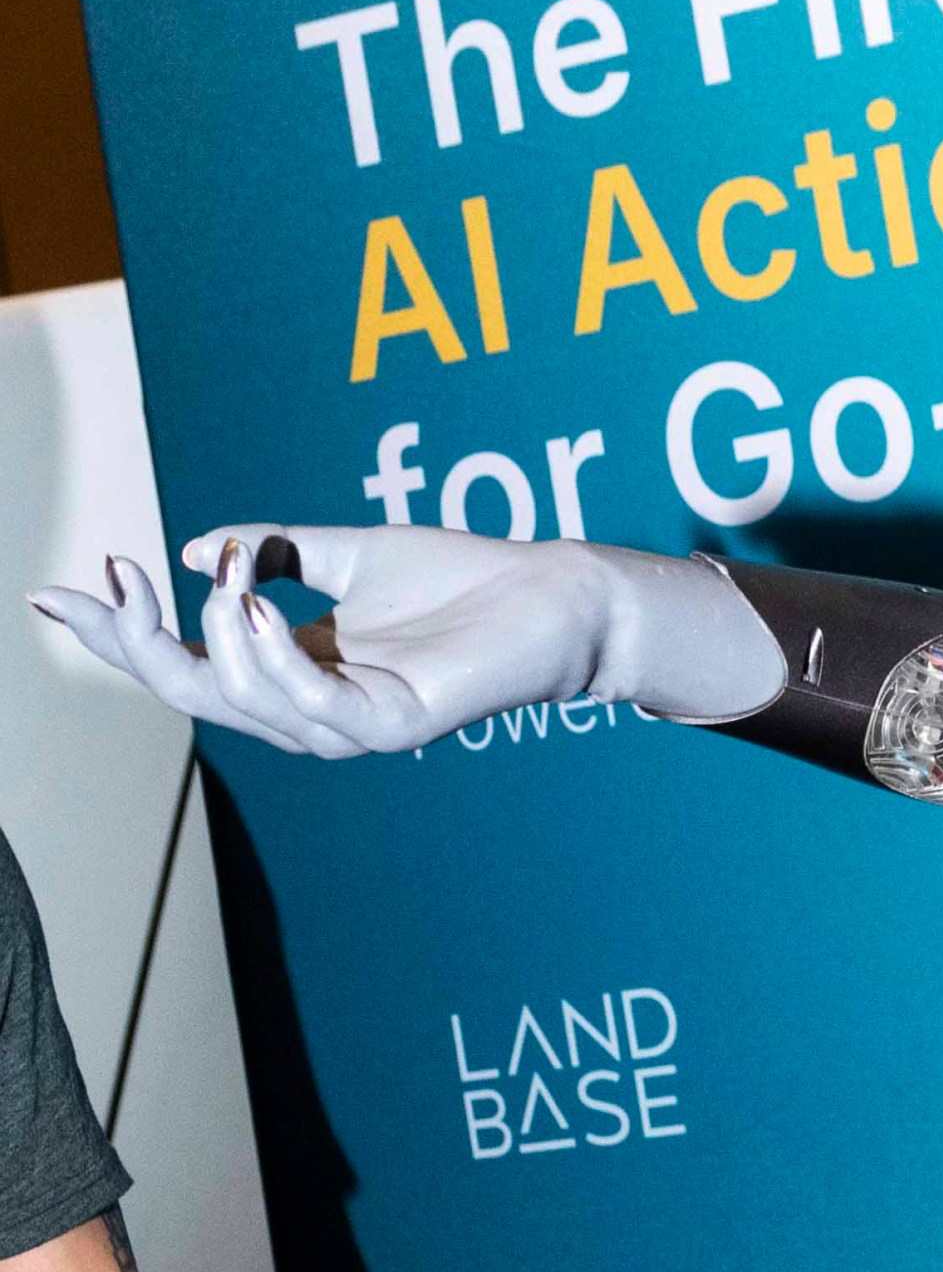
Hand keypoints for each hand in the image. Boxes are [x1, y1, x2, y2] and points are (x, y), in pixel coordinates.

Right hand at [28, 526, 776, 749]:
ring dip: (217, 634)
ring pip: (244, 702)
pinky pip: (313, 707)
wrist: (556, 592)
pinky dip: (274, 662)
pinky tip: (255, 606)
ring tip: (226, 576)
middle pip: (194, 693)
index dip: (117, 634)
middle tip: (111, 582)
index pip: (184, 663)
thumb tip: (196, 547)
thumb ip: (275, 550)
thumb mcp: (347, 551)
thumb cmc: (464, 577)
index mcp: (290, 670)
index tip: (56, 589)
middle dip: (138, 643)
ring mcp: (352, 724)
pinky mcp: (396, 724)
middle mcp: (310, 707)